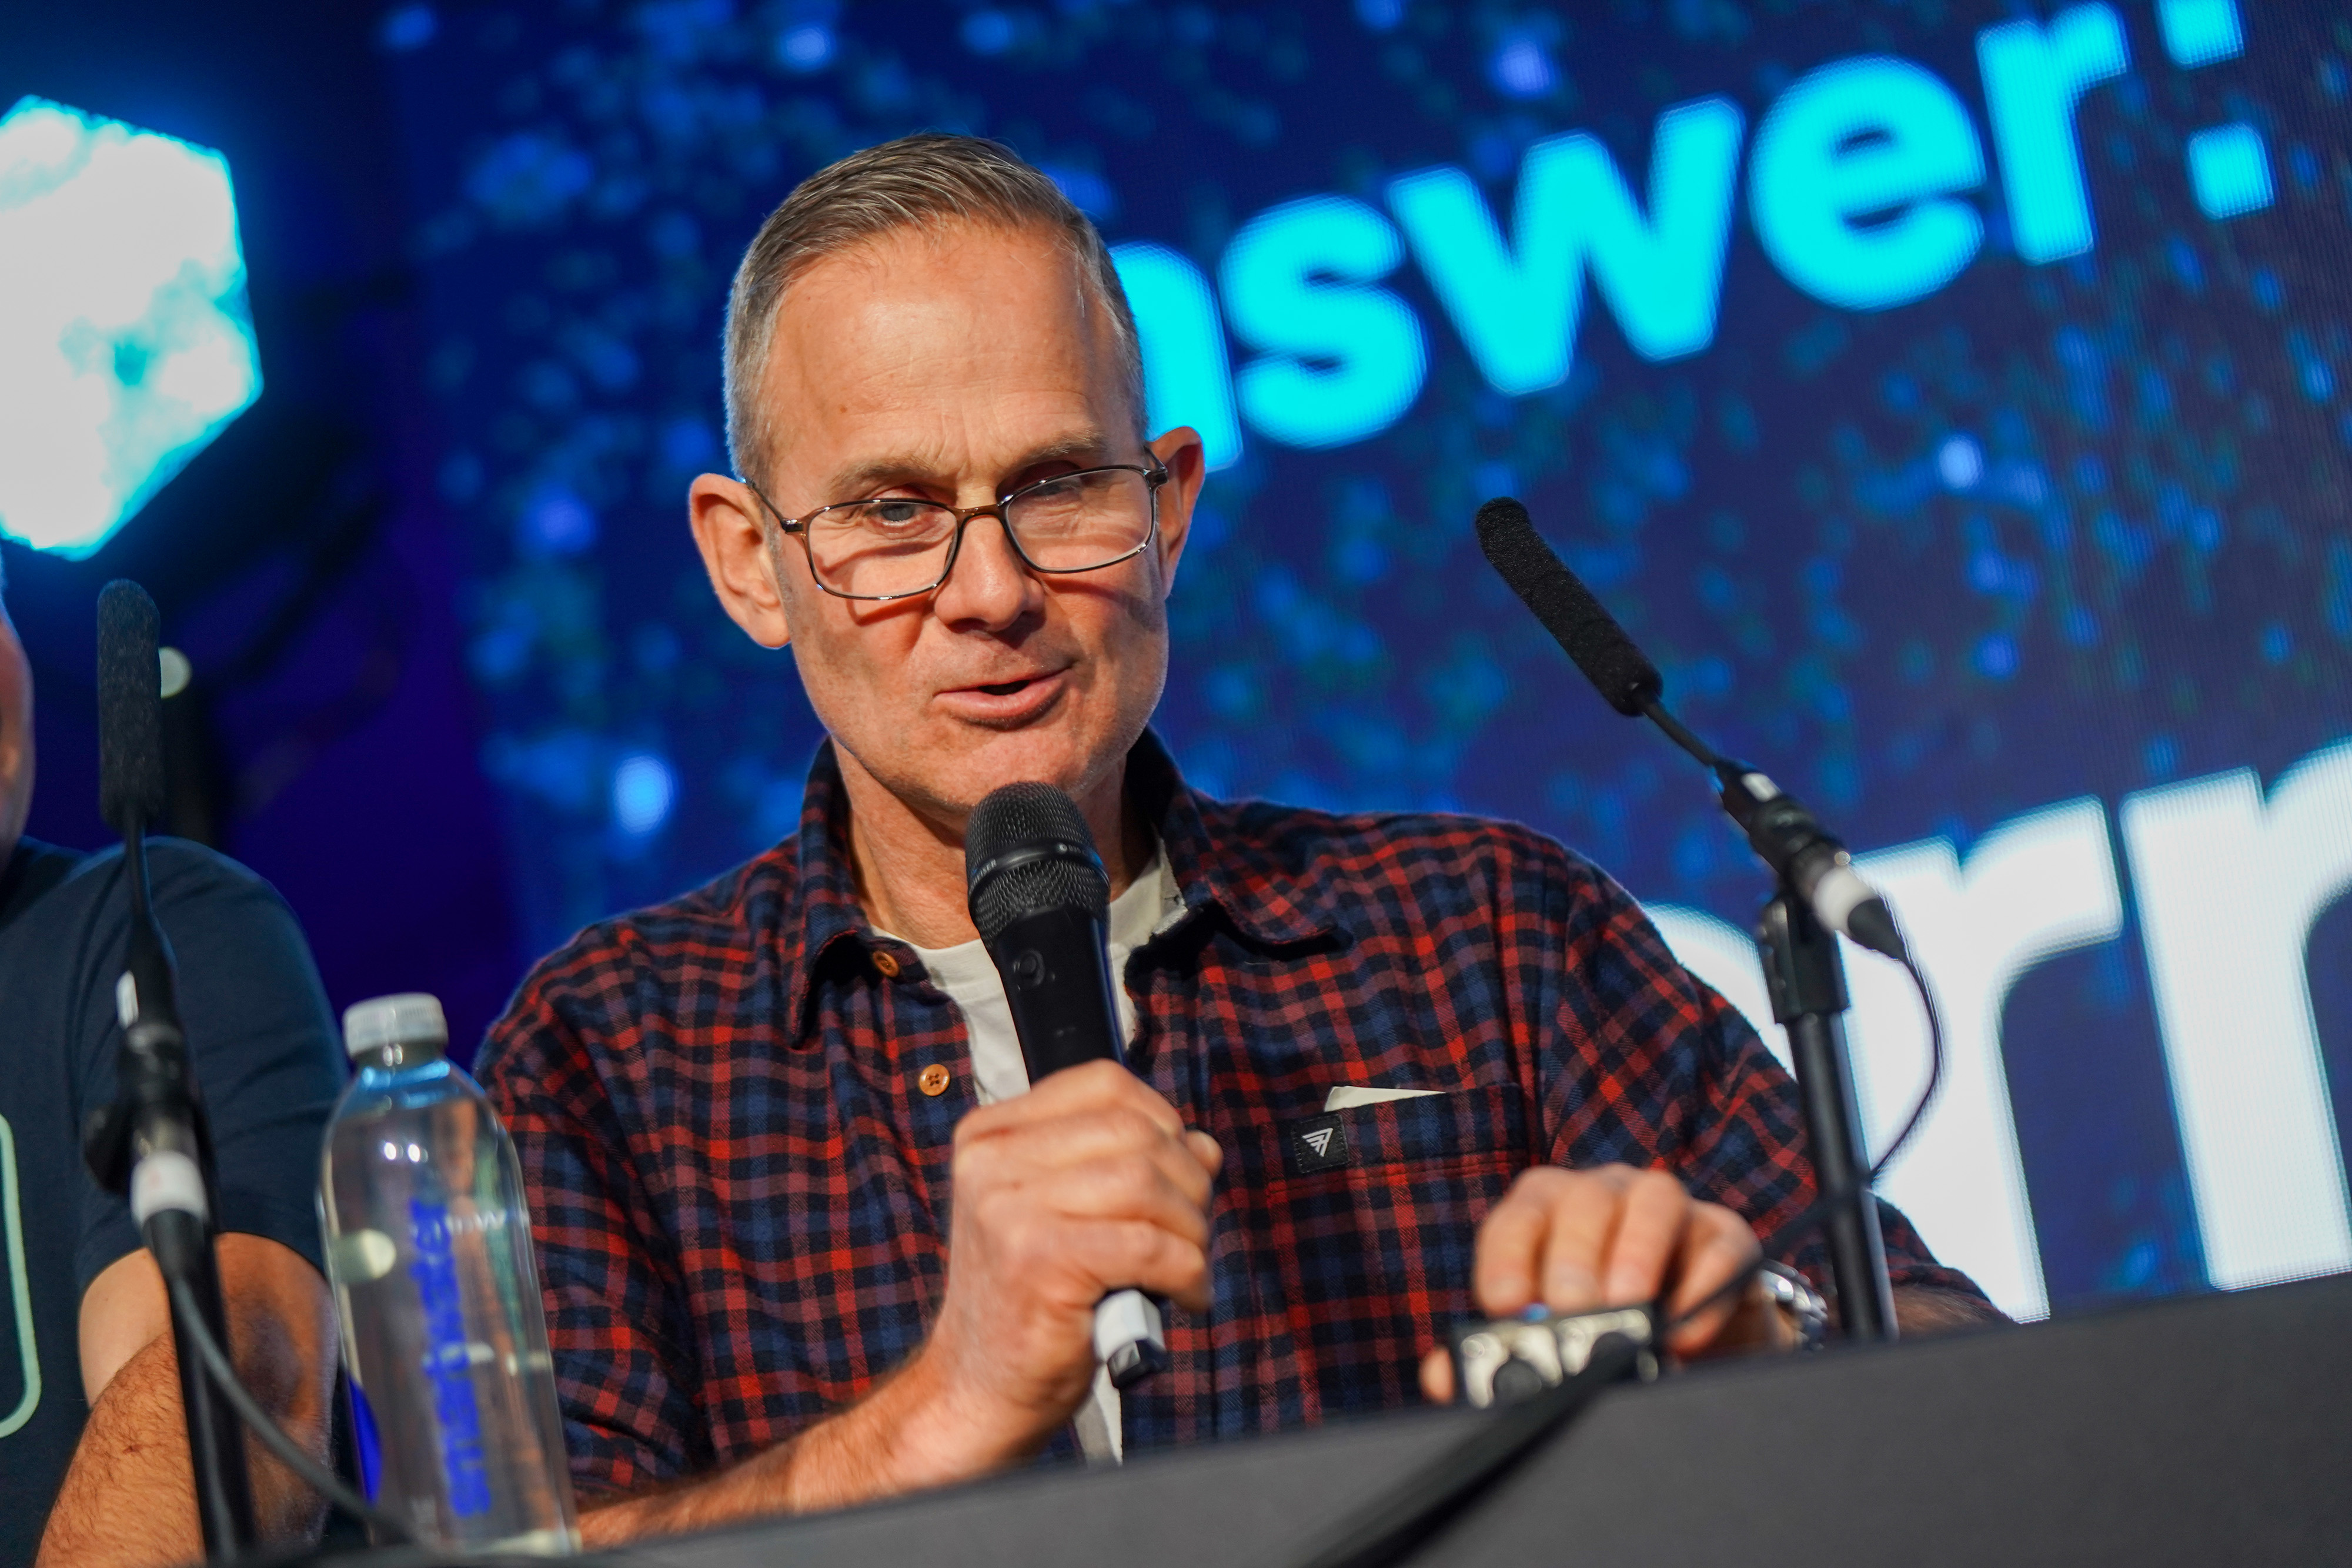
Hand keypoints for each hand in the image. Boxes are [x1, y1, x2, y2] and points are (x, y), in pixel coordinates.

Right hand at [905, 1060, 1220, 1469]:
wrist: (977, 1390)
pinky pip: (1150, 1246)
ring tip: (1189, 1267)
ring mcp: (1009, 1209)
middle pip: (1135, 1133)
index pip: (1104, 1084)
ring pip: (1147, 1184)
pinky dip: (1187, 1271)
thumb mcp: (1069, 1214)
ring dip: (1192, 1229)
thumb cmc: (1033, 1303)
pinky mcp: (1039, 1261)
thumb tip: (1203, 1146)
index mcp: (991, 1136)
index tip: (1178, 1172)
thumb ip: (1124, 1167)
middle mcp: (992, 1162)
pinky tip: (1185, 1296)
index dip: (1162, 1121)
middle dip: (1188, 1183)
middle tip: (1193, 1233)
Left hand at [1420, 1164, 1787, 1401]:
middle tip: (1572, 1313)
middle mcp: (1605, 1194)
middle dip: (1573, 1257)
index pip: (1517, 1215)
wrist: (1693, 1329)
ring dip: (1637, 1253)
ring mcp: (1669, 1208)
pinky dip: (1704, 1286)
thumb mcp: (1549, 1336)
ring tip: (1627, 1308)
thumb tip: (1441, 1376)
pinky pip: (1719, 1245)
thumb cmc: (1601, 1323)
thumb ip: (1492, 1352)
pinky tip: (1686, 1331)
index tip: (1506, 1304)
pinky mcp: (1726, 1235)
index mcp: (1547, 1211)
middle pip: (1583, 1200)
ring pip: (1653, 1199)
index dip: (1506, 1255)